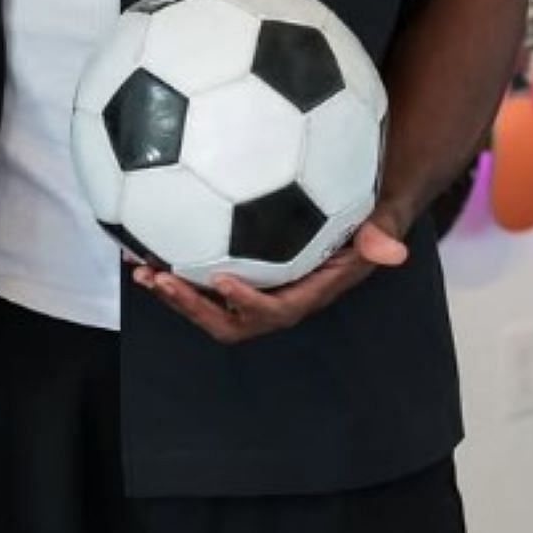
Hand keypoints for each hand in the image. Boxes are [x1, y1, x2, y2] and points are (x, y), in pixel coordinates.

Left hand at [129, 207, 408, 343]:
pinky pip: (200, 278)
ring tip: (140, 269)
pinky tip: (140, 243)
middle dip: (194, 306)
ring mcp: (253, 288)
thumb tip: (393, 250)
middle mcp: (276, 297)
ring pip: (207, 304)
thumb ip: (381, 233)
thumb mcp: (377, 220)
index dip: (249, 302)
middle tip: (162, 280)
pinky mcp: (235, 272)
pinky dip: (171, 267)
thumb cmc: (364, 215)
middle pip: (230, 319)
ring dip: (173, 292)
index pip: (278, 309)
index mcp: (307, 292)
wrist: (350, 212)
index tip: (222, 280)